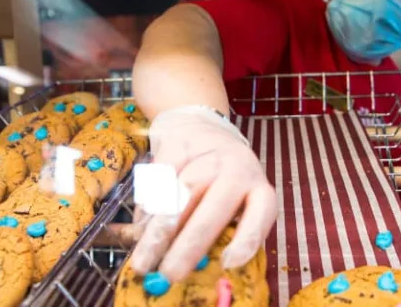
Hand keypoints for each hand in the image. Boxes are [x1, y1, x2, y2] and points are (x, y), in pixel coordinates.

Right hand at [129, 107, 276, 282]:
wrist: (202, 126)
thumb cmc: (221, 178)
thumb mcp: (234, 201)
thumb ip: (222, 231)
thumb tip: (198, 267)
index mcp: (258, 188)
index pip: (260, 214)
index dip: (247, 239)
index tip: (228, 263)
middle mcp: (237, 168)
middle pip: (214, 208)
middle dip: (189, 245)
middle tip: (170, 273)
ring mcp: (208, 153)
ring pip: (182, 193)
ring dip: (161, 229)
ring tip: (146, 257)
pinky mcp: (179, 144)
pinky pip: (160, 178)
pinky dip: (148, 205)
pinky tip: (140, 227)